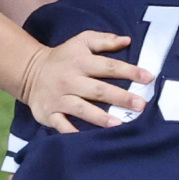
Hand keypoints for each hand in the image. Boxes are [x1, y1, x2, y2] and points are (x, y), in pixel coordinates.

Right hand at [19, 31, 150, 133]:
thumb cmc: (63, 57)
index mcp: (81, 62)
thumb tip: (127, 40)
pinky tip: (85, 139)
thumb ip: (104, 40)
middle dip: (120, 97)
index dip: (129, 71)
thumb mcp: (81, 41)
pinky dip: (71, 132)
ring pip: (81, 108)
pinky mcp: (49, 113)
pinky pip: (61, 124)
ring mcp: (59, 98)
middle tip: (140, 105)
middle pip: (98, 90)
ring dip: (100, 117)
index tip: (149, 78)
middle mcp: (70, 80)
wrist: (30, 71)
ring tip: (118, 124)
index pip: (108, 66)